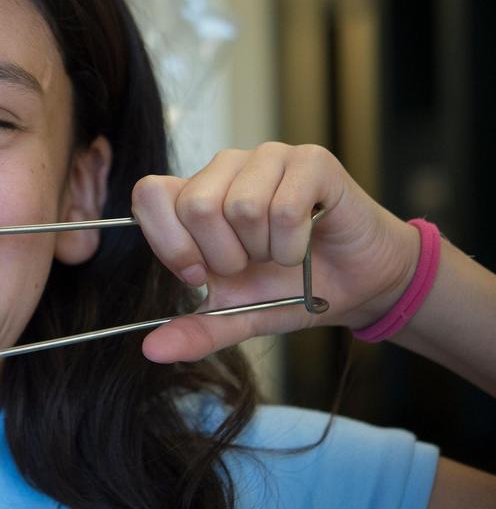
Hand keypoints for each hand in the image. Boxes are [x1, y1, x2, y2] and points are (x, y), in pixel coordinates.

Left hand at [130, 142, 420, 362]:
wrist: (359, 284)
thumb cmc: (291, 288)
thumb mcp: (237, 315)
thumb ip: (195, 330)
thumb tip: (152, 351)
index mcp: (194, 194)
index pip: (149, 194)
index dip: (168, 241)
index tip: (197, 274)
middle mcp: (225, 167)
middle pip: (196, 206)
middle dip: (226, 256)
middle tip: (253, 263)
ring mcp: (267, 157)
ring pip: (242, 207)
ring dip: (266, 251)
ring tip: (282, 252)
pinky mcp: (310, 159)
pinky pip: (285, 209)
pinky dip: (294, 244)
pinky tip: (306, 243)